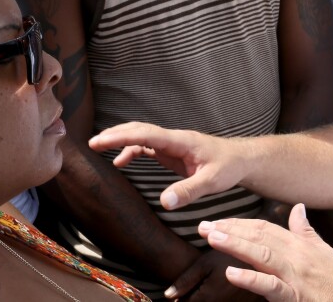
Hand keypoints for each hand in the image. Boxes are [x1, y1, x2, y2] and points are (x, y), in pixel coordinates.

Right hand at [88, 122, 246, 209]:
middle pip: (139, 129)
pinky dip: (131, 151)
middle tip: (92, 143)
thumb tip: (164, 203)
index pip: (146, 134)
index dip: (121, 136)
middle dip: (115, 134)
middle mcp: (173, 139)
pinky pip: (146, 147)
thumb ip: (188, 191)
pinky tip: (120, 162)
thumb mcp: (212, 181)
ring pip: (141, 136)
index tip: (100, 141)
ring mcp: (171, 144)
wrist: (240, 159)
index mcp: (180, 141)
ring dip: (120, 139)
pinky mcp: (171, 152)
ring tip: (98, 147)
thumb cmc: (228, 167)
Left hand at [165, 249, 262, 300]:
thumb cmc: (229, 256)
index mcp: (207, 298)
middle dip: (191, 298)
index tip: (177, 293)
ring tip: (205, 285)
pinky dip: (215, 298)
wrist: (260, 256)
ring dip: (204, 297)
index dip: (179, 298)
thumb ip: (186, 280)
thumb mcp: (205, 263)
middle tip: (192, 288)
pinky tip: (216, 288)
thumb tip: (168, 295)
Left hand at [198, 204, 332, 301]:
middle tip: (204, 226)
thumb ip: (305, 229)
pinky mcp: (295, 296)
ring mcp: (294, 275)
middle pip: (258, 236)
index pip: (264, 228)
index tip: (218, 222)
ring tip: (213, 238)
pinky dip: (251, 279)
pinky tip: (232, 273)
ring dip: (235, 245)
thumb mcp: (322, 250)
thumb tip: (297, 208)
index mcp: (298, 244)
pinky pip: (271, 286)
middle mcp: (295, 255)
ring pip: (262, 255)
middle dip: (229, 230)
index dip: (239, 224)